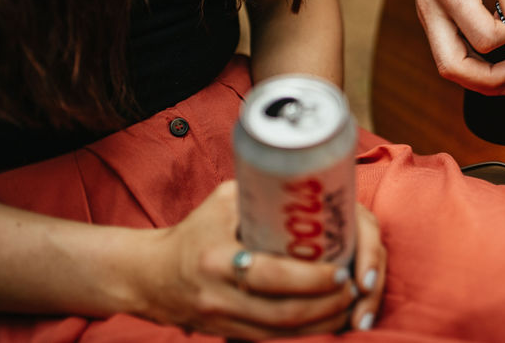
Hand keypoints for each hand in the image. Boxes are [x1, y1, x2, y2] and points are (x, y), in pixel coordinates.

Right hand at [135, 181, 384, 339]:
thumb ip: (261, 193)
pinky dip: (304, 336)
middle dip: (328, 305)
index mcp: (218, 260)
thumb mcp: (222, 202)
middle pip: (285, 313)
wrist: (148, 275)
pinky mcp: (226, 336)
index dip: (313, 279)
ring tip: (350, 306)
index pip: (273, 276)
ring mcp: (222, 321)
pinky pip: (272, 342)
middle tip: (355, 288)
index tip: (342, 270)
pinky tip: (328, 323)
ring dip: (322, 325)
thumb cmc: (194, 230)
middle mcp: (219, 297)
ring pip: (282, 335)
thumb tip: (311, 178)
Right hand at [410, 0, 504, 94]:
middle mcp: (432, 9)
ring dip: (479, 80)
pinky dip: (471, 66)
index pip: (483, 37)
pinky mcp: (431, 18)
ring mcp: (428, 16)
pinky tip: (493, 65)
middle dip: (488, 82)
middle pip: (453, 66)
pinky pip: (447, 52)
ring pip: (447, 66)